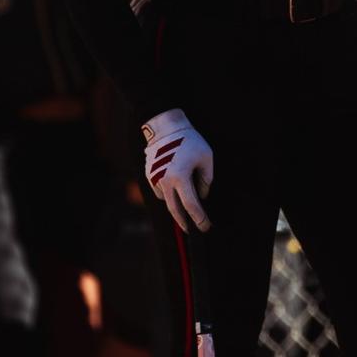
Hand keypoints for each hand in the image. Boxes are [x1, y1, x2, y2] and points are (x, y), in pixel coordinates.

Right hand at [142, 108, 213, 231]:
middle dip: (184, 222)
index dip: (199, 218)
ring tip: (186, 210)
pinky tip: (175, 191)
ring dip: (176, 207)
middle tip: (193, 230)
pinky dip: (168, 195)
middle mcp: (165, 181)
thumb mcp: (206, 157)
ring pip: (166, 200)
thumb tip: (201, 196)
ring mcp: (155, 179)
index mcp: (181, 177)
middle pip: (175, 210)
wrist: (165, 127)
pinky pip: (160, 191)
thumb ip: (206, 179)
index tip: (206, 226)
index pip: (191, 205)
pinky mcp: (149, 175)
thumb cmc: (190, 140)